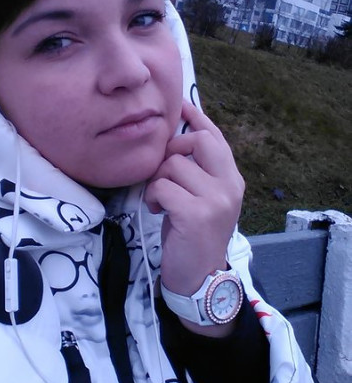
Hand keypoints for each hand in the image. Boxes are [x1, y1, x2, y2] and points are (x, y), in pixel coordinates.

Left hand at [145, 100, 244, 299]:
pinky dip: (152, 196)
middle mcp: (229, 185)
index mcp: (231, 179)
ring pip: (172, 164)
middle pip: (197, 141)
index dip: (198, 118)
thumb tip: (180, 137)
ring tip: (158, 199)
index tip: (182, 106)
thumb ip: (198, 171)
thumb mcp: (202, 198)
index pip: (216, 138)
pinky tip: (155, 209)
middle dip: (172, 149)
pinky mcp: (195, 214)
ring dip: (157, 180)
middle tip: (163, 171)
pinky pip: (162, 186)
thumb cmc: (194, 234)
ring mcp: (215, 199)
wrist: (199, 276)